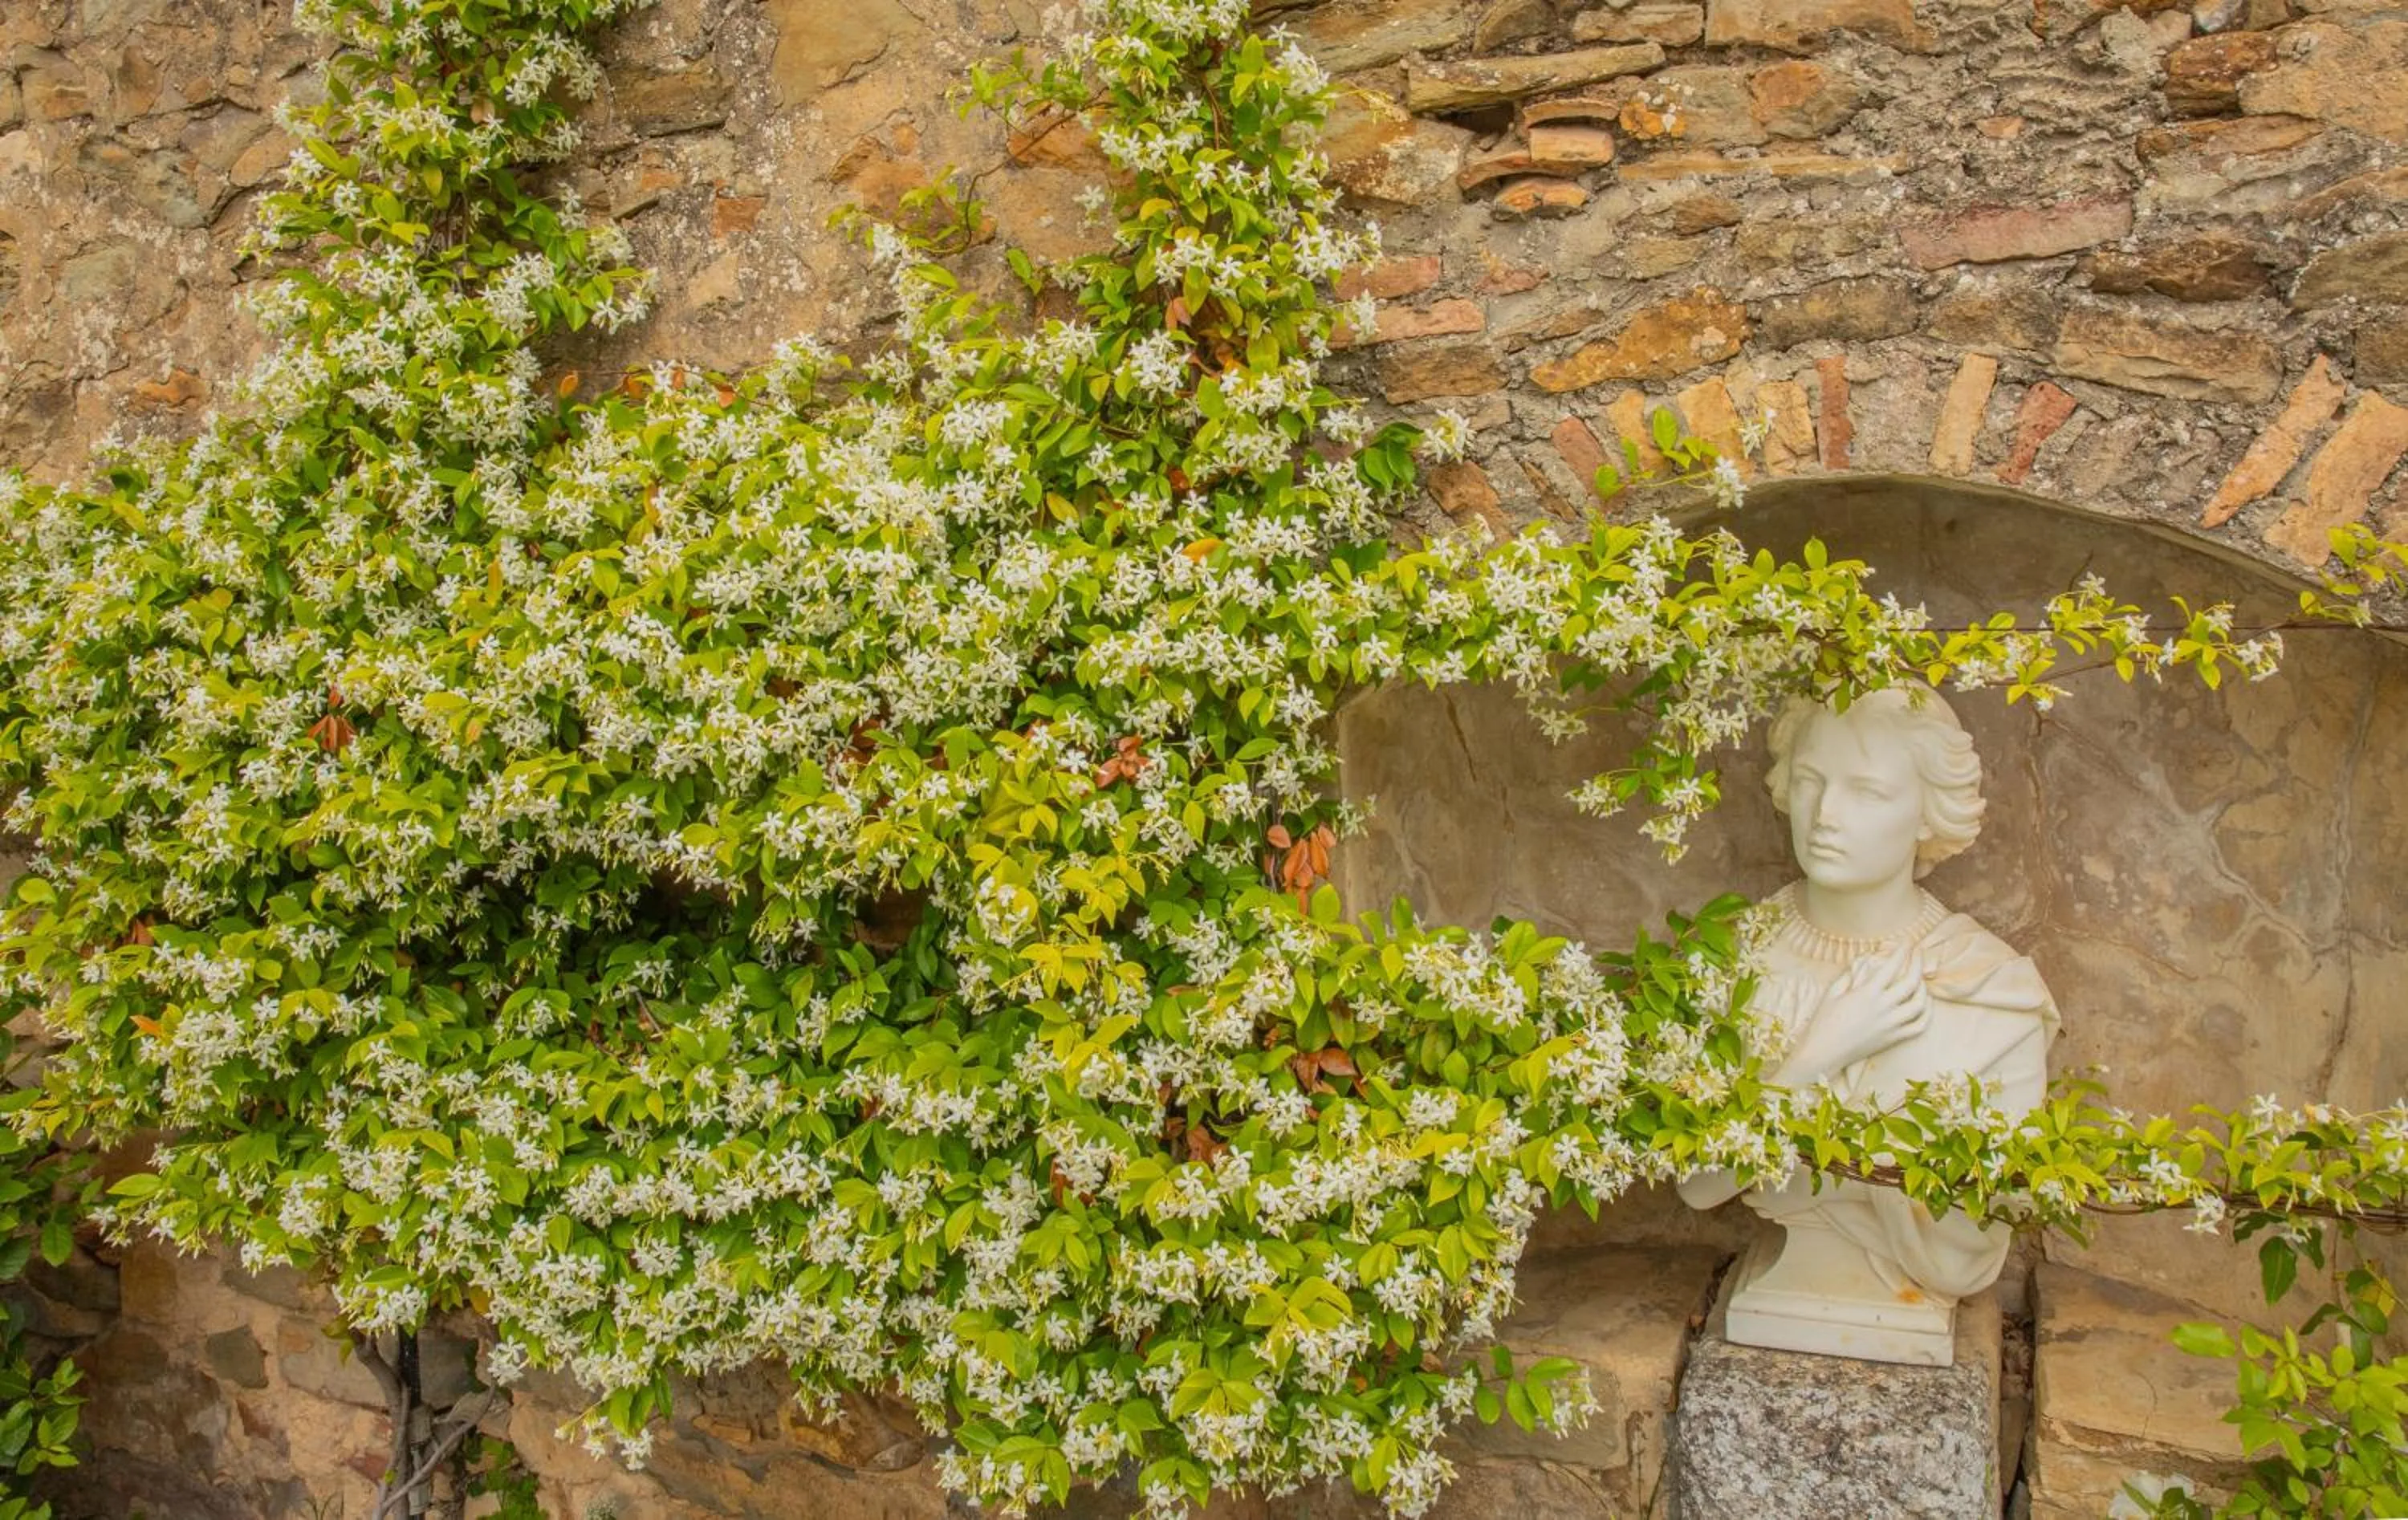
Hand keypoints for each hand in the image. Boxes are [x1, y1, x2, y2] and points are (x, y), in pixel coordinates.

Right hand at [1774, 943, 1928, 1087]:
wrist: (1824, 1053)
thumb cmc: (1824, 1022)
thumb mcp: (1832, 993)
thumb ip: (1850, 975)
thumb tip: (1864, 961)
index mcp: (1867, 994)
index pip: (1892, 966)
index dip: (1902, 951)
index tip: (1906, 941)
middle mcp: (1883, 1008)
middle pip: (1912, 982)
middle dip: (1918, 963)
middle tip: (1918, 953)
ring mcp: (1891, 1025)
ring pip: (1920, 1004)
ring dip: (1924, 988)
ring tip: (1920, 978)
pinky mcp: (1894, 1039)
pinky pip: (1919, 1026)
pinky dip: (1926, 1013)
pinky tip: (1924, 1004)